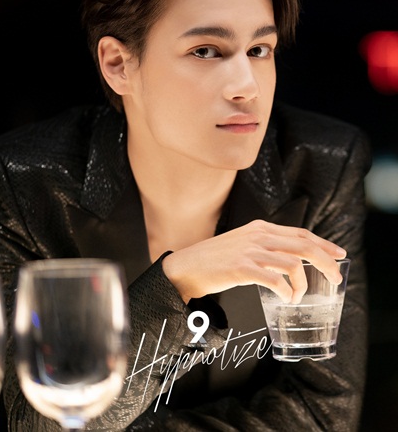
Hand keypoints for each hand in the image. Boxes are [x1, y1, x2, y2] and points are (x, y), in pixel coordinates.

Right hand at [162, 220, 345, 303]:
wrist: (186, 266)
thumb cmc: (215, 259)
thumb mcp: (243, 244)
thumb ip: (265, 247)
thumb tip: (290, 261)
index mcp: (260, 228)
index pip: (300, 232)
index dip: (323, 243)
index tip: (339, 254)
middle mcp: (258, 235)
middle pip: (304, 245)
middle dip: (326, 262)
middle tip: (336, 278)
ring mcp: (250, 251)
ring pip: (292, 264)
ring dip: (301, 285)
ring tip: (297, 297)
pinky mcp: (242, 268)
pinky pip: (275, 280)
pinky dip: (286, 292)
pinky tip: (285, 298)